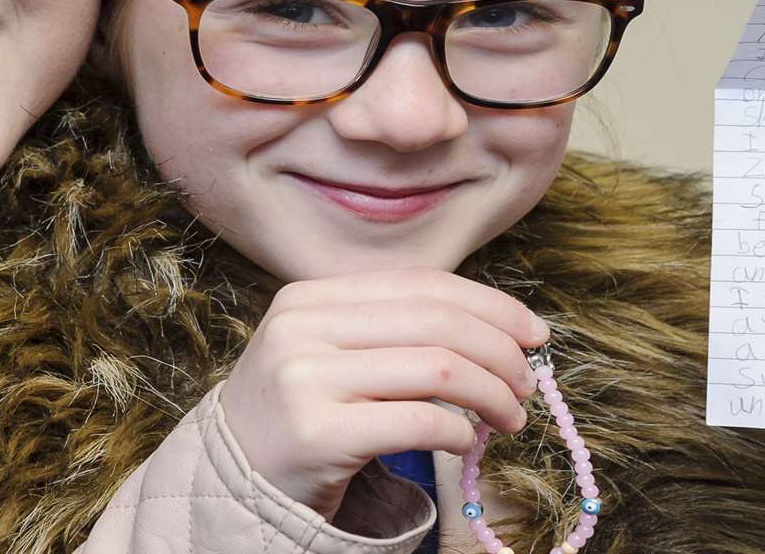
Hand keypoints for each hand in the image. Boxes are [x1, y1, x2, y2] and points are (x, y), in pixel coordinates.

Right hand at [219, 267, 547, 522]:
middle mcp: (303, 327)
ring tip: (510, 417)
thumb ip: (394, 328)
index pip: (422, 284)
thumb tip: (502, 326)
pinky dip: (459, 432)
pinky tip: (465, 442)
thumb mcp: (331, 351)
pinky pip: (420, 422)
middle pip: (438, 322)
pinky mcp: (318, 435)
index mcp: (310, 295)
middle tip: (527, 384)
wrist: (230, 481)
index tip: (534, 333)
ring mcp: (305, 379)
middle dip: (501, 352)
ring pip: (439, 368)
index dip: (491, 304)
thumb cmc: (301, 414)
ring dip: (493, 394)